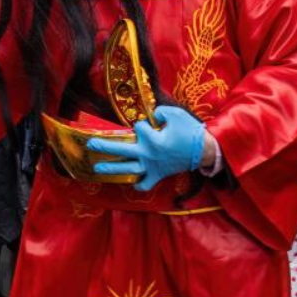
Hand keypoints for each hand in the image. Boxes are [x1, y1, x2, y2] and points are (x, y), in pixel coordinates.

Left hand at [86, 106, 205, 191]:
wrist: (205, 151)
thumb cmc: (190, 131)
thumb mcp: (176, 114)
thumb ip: (160, 112)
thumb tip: (152, 116)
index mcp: (152, 140)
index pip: (138, 128)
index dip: (142, 124)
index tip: (150, 124)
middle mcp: (148, 154)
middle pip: (121, 150)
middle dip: (104, 146)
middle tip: (90, 145)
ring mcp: (152, 167)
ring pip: (128, 169)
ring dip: (111, 168)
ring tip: (97, 168)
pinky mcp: (158, 175)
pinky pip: (144, 184)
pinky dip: (137, 184)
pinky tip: (130, 182)